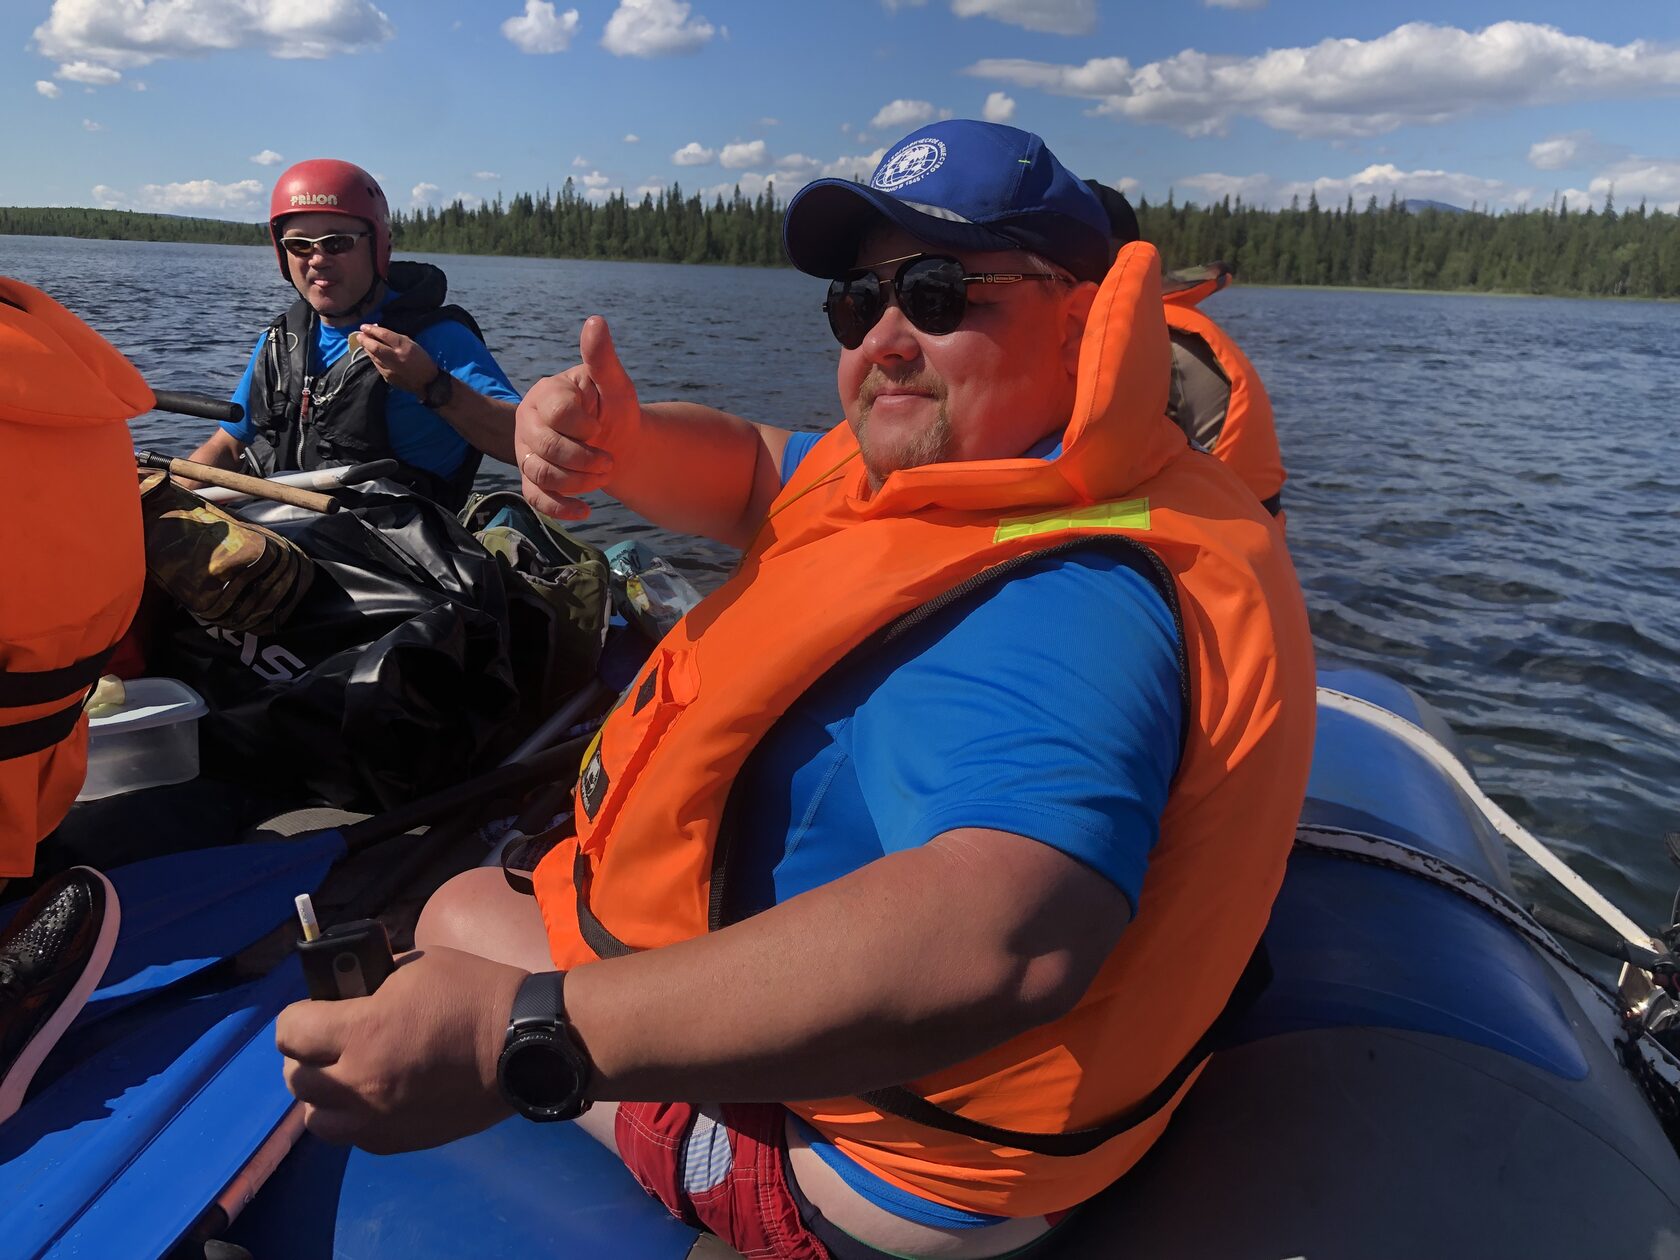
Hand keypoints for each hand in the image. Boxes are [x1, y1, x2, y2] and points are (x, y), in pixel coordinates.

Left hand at [277, 946, 525, 1154]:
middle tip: (329, 1042)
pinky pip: (353, 1137)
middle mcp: (359, 1082)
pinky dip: (354, 1118)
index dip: (299, 1016)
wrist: (523, 1045)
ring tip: (347, 1077)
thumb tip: (349, 986)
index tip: (314, 1010)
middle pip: (296, 1079)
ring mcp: (377, 1119)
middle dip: (306, 1056)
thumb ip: (374, 978)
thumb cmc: (473, 994)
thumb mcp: (419, 964)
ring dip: (324, 1096)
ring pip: (316, 1119)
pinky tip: (377, 1097)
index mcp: (363, 1030)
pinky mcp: (399, 1141)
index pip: (291, 1030)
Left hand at [357, 324, 438, 394]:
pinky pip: (377, 365)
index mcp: (404, 347)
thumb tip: (379, 334)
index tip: (364, 326)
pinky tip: (374, 355)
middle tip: (359, 335)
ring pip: (373, 356)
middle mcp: (395, 357)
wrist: (428, 383)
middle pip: (374, 346)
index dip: (372, 329)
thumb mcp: (412, 345)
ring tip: (364, 343)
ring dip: (367, 349)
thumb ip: (396, 339)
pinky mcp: (387, 377)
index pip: (384, 335)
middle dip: (364, 339)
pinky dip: (374, 358)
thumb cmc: (422, 360)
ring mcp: (390, 369)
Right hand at [516, 315, 640, 520]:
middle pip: (546, 448)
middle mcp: (527, 423)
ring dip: (579, 482)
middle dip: (584, 459)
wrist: (618, 444)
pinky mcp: (532, 481)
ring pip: (541, 475)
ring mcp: (526, 453)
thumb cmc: (613, 409)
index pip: (557, 412)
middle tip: (607, 458)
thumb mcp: (614, 384)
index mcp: (545, 395)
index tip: (599, 423)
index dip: (584, 424)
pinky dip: (562, 509)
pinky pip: (537, 500)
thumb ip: (601, 358)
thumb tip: (596, 321)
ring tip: (602, 473)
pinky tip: (586, 510)